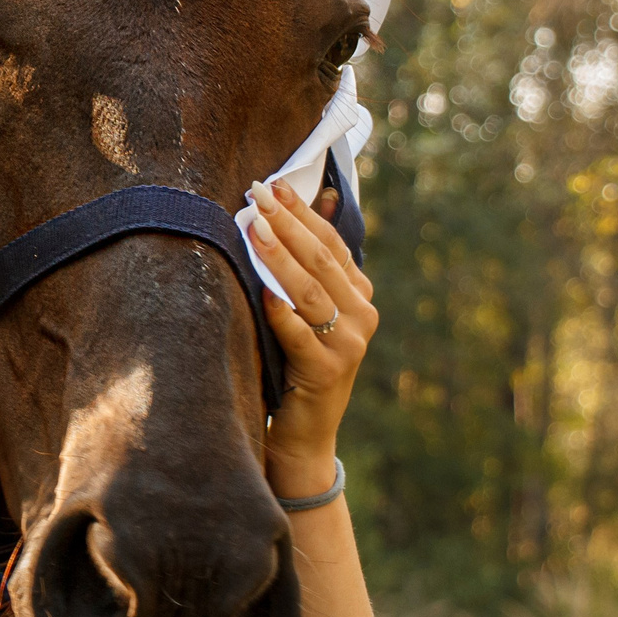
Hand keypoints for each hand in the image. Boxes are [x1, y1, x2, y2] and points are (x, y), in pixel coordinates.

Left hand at [244, 180, 376, 495]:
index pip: (332, 244)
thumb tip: (316, 201)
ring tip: (255, 229)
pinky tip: (263, 289)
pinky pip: (299, 334)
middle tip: (259, 194)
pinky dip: (281, 311)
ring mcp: (348, 346)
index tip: (274, 184)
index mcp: (360, 297)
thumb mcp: (310, 313)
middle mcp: (362, 317)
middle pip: (321, 261)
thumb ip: (313, 265)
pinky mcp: (326, 372)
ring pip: (310, 292)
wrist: (304, 432)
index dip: (303, 213)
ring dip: (280, 257)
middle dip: (288, 224)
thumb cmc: (298, 364)